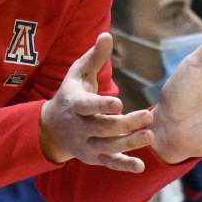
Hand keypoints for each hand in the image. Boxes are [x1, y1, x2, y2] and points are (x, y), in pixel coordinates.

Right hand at [39, 32, 154, 172]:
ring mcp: (85, 144)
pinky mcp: (93, 157)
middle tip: (148, 117)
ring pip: (107, 147)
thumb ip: (94, 57)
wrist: (52, 127)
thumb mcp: (78, 73)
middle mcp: (79, 126)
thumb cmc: (71, 94)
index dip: (102, 106)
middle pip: (102, 128)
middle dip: (124, 124)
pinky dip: (123, 166)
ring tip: (149, 136)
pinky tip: (140, 165)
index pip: (88, 106)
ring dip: (128, 144)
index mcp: (75, 104)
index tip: (119, 104)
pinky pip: (108, 163)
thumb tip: (107, 35)